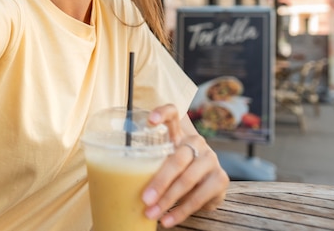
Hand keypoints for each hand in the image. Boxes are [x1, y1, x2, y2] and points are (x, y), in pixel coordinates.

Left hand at [141, 104, 228, 227]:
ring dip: (168, 200)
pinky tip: (169, 220)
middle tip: (144, 198)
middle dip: (160, 181)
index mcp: (178, 133)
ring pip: (188, 179)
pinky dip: (181, 211)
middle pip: (178, 158)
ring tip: (152, 213)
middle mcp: (196, 142)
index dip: (162, 113)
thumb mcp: (162, 160)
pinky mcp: (220, 179)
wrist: (207, 184)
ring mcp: (210, 159)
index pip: (173, 114)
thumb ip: (146, 163)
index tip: (149, 120)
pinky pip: (199, 197)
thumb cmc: (176, 170)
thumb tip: (113, 179)